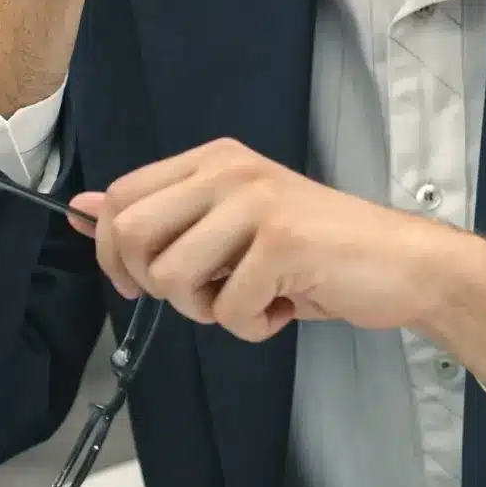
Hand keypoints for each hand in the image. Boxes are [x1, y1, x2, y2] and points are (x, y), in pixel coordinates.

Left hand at [69, 140, 485, 404]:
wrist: (403, 264)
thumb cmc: (319, 251)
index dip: (115, 251)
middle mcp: (230, 169)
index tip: (142, 282)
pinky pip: (227, 309)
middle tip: (204, 294)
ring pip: (173, 277)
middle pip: (133, 233)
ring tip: (251, 298)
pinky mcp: (281, 241)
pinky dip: (251, 327)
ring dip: (207, 310)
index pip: (121, 197)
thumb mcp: (232, 226)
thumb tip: (81, 211)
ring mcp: (256, 202)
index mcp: (214, 159)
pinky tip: (284, 307)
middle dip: (156, 284)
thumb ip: (163, 216)